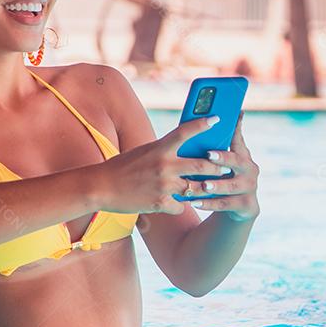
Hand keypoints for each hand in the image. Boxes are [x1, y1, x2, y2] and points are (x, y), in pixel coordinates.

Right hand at [95, 116, 227, 214]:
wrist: (101, 187)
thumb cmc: (122, 166)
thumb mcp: (144, 151)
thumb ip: (164, 150)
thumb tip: (182, 148)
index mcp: (159, 148)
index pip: (185, 132)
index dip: (203, 124)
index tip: (217, 120)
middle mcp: (164, 166)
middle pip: (201, 165)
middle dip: (216, 168)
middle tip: (224, 168)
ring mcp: (163, 186)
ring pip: (195, 189)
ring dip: (201, 189)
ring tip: (207, 188)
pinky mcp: (159, 203)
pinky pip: (180, 207)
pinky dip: (179, 206)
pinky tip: (176, 204)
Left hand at [190, 112, 259, 221]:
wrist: (239, 207)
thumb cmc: (227, 178)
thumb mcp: (227, 161)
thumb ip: (224, 143)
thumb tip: (222, 115)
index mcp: (243, 155)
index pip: (237, 139)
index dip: (233, 129)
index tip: (223, 121)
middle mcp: (250, 170)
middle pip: (237, 162)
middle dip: (223, 158)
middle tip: (208, 155)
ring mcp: (250, 188)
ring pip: (231, 186)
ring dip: (216, 185)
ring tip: (203, 185)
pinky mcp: (247, 205)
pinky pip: (225, 204)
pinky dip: (209, 204)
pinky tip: (195, 202)